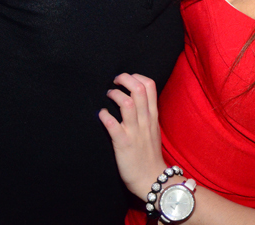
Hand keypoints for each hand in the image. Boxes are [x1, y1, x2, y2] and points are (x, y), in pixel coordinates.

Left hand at [98, 73, 165, 198]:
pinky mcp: (123, 144)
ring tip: (108, 95)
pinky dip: (105, 116)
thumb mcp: (153, 129)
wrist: (152, 179)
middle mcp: (145, 120)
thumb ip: (146, 113)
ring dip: (115, 95)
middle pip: (138, 89)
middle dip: (124, 79)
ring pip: (127, 103)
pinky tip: (101, 114)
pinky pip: (113, 125)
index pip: (150, 85)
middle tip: (115, 82)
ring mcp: (135, 131)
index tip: (126, 79)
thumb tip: (135, 98)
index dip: (136, 76)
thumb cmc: (150, 154)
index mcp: (152, 115)